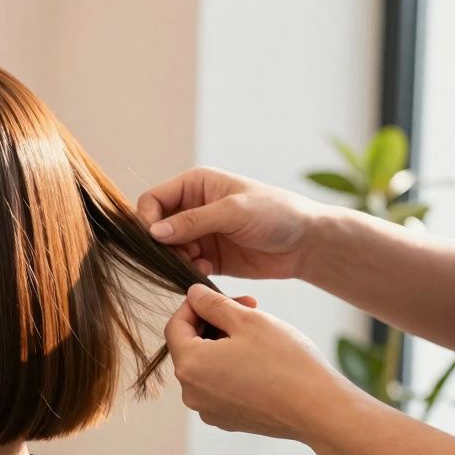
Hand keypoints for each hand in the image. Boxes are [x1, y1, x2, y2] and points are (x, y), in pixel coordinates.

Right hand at [137, 166, 332, 280]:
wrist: (307, 243)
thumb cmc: (276, 214)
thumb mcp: (234, 212)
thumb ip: (192, 221)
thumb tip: (154, 233)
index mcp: (195, 185)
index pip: (153, 200)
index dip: (148, 219)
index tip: (159, 239)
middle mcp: (192, 207)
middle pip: (156, 226)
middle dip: (164, 243)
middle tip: (185, 253)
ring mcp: (199, 233)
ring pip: (167, 249)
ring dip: (177, 258)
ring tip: (200, 262)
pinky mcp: (207, 256)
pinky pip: (183, 264)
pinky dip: (189, 269)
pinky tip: (207, 269)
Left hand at [166, 284, 353, 441]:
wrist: (319, 410)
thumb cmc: (285, 362)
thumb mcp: (248, 320)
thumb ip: (213, 304)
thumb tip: (193, 294)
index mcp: (189, 365)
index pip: (175, 325)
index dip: (195, 305)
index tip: (219, 296)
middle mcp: (190, 392)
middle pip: (190, 346)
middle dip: (214, 323)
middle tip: (249, 308)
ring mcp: (208, 409)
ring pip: (205, 365)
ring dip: (223, 345)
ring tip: (258, 335)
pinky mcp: (226, 419)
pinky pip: (219, 386)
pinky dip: (231, 368)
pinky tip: (260, 362)